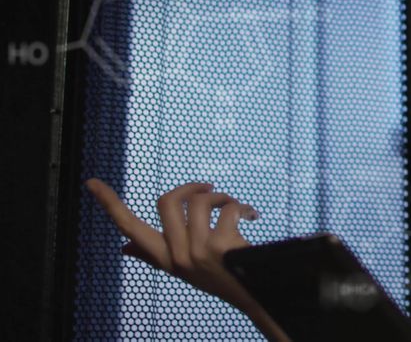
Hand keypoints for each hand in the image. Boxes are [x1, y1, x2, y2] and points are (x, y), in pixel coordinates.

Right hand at [85, 178, 289, 340]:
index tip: (91, 182)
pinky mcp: (219, 246)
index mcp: (165, 259)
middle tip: (209, 188)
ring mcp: (196, 252)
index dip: (110, 204)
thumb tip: (123, 248)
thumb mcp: (183, 269)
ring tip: (234, 207)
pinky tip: (251, 216)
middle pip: (166, 202)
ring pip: (199, 201)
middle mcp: (177, 257)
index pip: (129, 229)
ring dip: (222, 197)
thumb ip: (155, 255)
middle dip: (190, 187)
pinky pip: (228, 208)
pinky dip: (243, 207)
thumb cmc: (219, 277)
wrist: (253, 294)